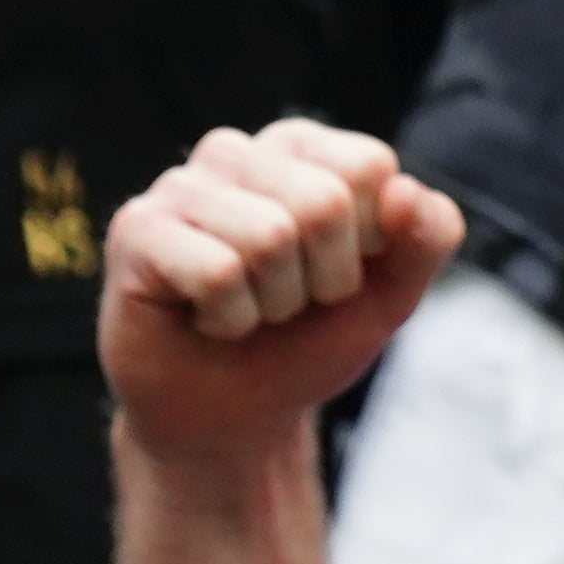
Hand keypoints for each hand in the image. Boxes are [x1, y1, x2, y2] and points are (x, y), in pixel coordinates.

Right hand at [99, 121, 463, 475]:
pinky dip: (229, 317)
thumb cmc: (307, 341)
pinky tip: (206, 320)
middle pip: (324, 202)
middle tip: (288, 302)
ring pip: (269, 237)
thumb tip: (406, 190)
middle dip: (322, 279)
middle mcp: (237, 151)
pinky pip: (217, 272)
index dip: (371, 243)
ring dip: (273, 302)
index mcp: (302, 146)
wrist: (231, 417)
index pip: (370, 167)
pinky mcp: (135, 229)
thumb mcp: (392, 294)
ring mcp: (179, 186)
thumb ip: (427, 236)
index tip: (339, 272)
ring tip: (246, 309)